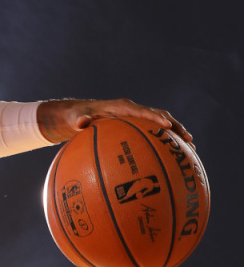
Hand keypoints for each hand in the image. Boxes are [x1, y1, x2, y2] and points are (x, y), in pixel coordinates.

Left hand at [37, 98, 192, 143]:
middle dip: (175, 126)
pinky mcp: (136, 127)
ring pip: (161, 124)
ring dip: (176, 135)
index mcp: (121, 107)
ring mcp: (136, 118)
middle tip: (188, 140)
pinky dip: (164, 143)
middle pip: (159, 116)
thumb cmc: (75, 116)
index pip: (142, 111)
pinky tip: (174, 160)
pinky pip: (153, 134)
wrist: (77, 115)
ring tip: (191, 150)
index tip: (167, 125)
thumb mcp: (74, 117)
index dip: (155, 117)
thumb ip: (78, 119)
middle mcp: (132, 110)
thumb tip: (81, 122)